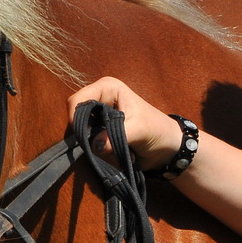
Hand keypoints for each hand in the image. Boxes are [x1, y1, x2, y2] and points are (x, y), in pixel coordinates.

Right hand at [69, 77, 183, 172]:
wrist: (166, 147)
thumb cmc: (156, 129)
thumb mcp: (138, 129)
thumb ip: (115, 135)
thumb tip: (96, 145)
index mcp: (107, 88)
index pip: (78, 99)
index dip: (75, 117)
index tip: (82, 136)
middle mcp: (99, 100)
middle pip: (76, 117)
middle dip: (87, 135)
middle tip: (102, 147)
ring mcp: (98, 117)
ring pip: (82, 134)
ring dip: (96, 147)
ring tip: (116, 150)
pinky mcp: (100, 133)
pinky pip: (90, 145)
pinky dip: (100, 152)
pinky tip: (115, 154)